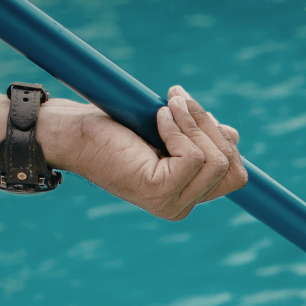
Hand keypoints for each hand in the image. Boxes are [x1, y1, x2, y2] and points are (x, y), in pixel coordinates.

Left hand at [38, 86, 246, 219]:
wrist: (71, 133)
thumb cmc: (113, 129)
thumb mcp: (167, 131)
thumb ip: (199, 138)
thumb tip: (233, 136)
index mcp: (186, 195)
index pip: (235, 176)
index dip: (224, 140)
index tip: (194, 111)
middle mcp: (181, 207)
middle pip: (232, 169)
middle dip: (211, 127)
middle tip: (178, 99)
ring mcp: (171, 204)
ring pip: (216, 162)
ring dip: (194, 123)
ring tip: (168, 104)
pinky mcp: (159, 192)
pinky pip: (193, 158)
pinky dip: (179, 130)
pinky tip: (157, 118)